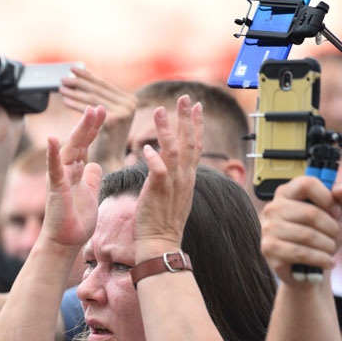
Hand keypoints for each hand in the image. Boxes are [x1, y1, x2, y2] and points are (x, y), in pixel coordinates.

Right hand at [40, 106, 106, 249]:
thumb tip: (95, 163)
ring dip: (79, 131)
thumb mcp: (90, 193)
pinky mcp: (55, 188)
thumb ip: (92, 177)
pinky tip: (52, 139)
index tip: (102, 111)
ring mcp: (59, 177)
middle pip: (79, 142)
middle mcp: (66, 170)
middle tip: (98, 106)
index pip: (86, 144)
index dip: (94, 128)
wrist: (65, 240)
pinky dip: (52, 154)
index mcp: (76, 171)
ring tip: (88, 113)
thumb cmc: (76, 219)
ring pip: (70, 150)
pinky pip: (54, 168)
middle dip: (89, 124)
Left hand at [59, 67, 135, 171]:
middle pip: (98, 89)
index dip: (88, 76)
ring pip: (92, 98)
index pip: (104, 84)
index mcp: (130, 100)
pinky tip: (65, 101)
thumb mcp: (107, 118)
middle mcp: (130, 104)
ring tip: (61, 86)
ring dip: (75, 91)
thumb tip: (85, 82)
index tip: (74, 68)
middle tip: (64, 76)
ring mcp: (123, 111)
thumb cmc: (106, 143)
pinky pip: (90, 109)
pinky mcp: (114, 120)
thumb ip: (102, 102)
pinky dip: (76, 104)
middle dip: (79, 81)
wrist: (111, 164)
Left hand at [133, 95, 201, 256]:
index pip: (195, 145)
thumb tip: (162, 163)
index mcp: (187, 178)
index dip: (196, 124)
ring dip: (166, 129)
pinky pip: (158, 171)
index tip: (196, 106)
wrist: (160, 243)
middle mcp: (184, 178)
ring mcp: (173, 184)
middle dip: (187, 118)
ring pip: (173, 151)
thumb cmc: (161, 221)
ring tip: (160, 110)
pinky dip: (153, 158)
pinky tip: (145, 147)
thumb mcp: (172, 195)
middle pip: (189, 142)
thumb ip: (169, 177)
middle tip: (185, 97)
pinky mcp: (159, 192)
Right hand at [260, 177, 341, 283]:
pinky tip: (327, 261)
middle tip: (334, 235)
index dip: (327, 198)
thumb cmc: (320, 233)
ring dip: (327, 245)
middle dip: (331, 228)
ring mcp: (268, 229)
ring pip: (307, 235)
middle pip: (310, 213)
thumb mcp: (334, 213)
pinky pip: (301, 253)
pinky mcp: (268, 249)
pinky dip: (320, 259)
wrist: (307, 263)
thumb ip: (340, 199)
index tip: (335, 211)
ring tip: (330, 249)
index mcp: (287, 192)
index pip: (307, 184)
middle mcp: (273, 208)